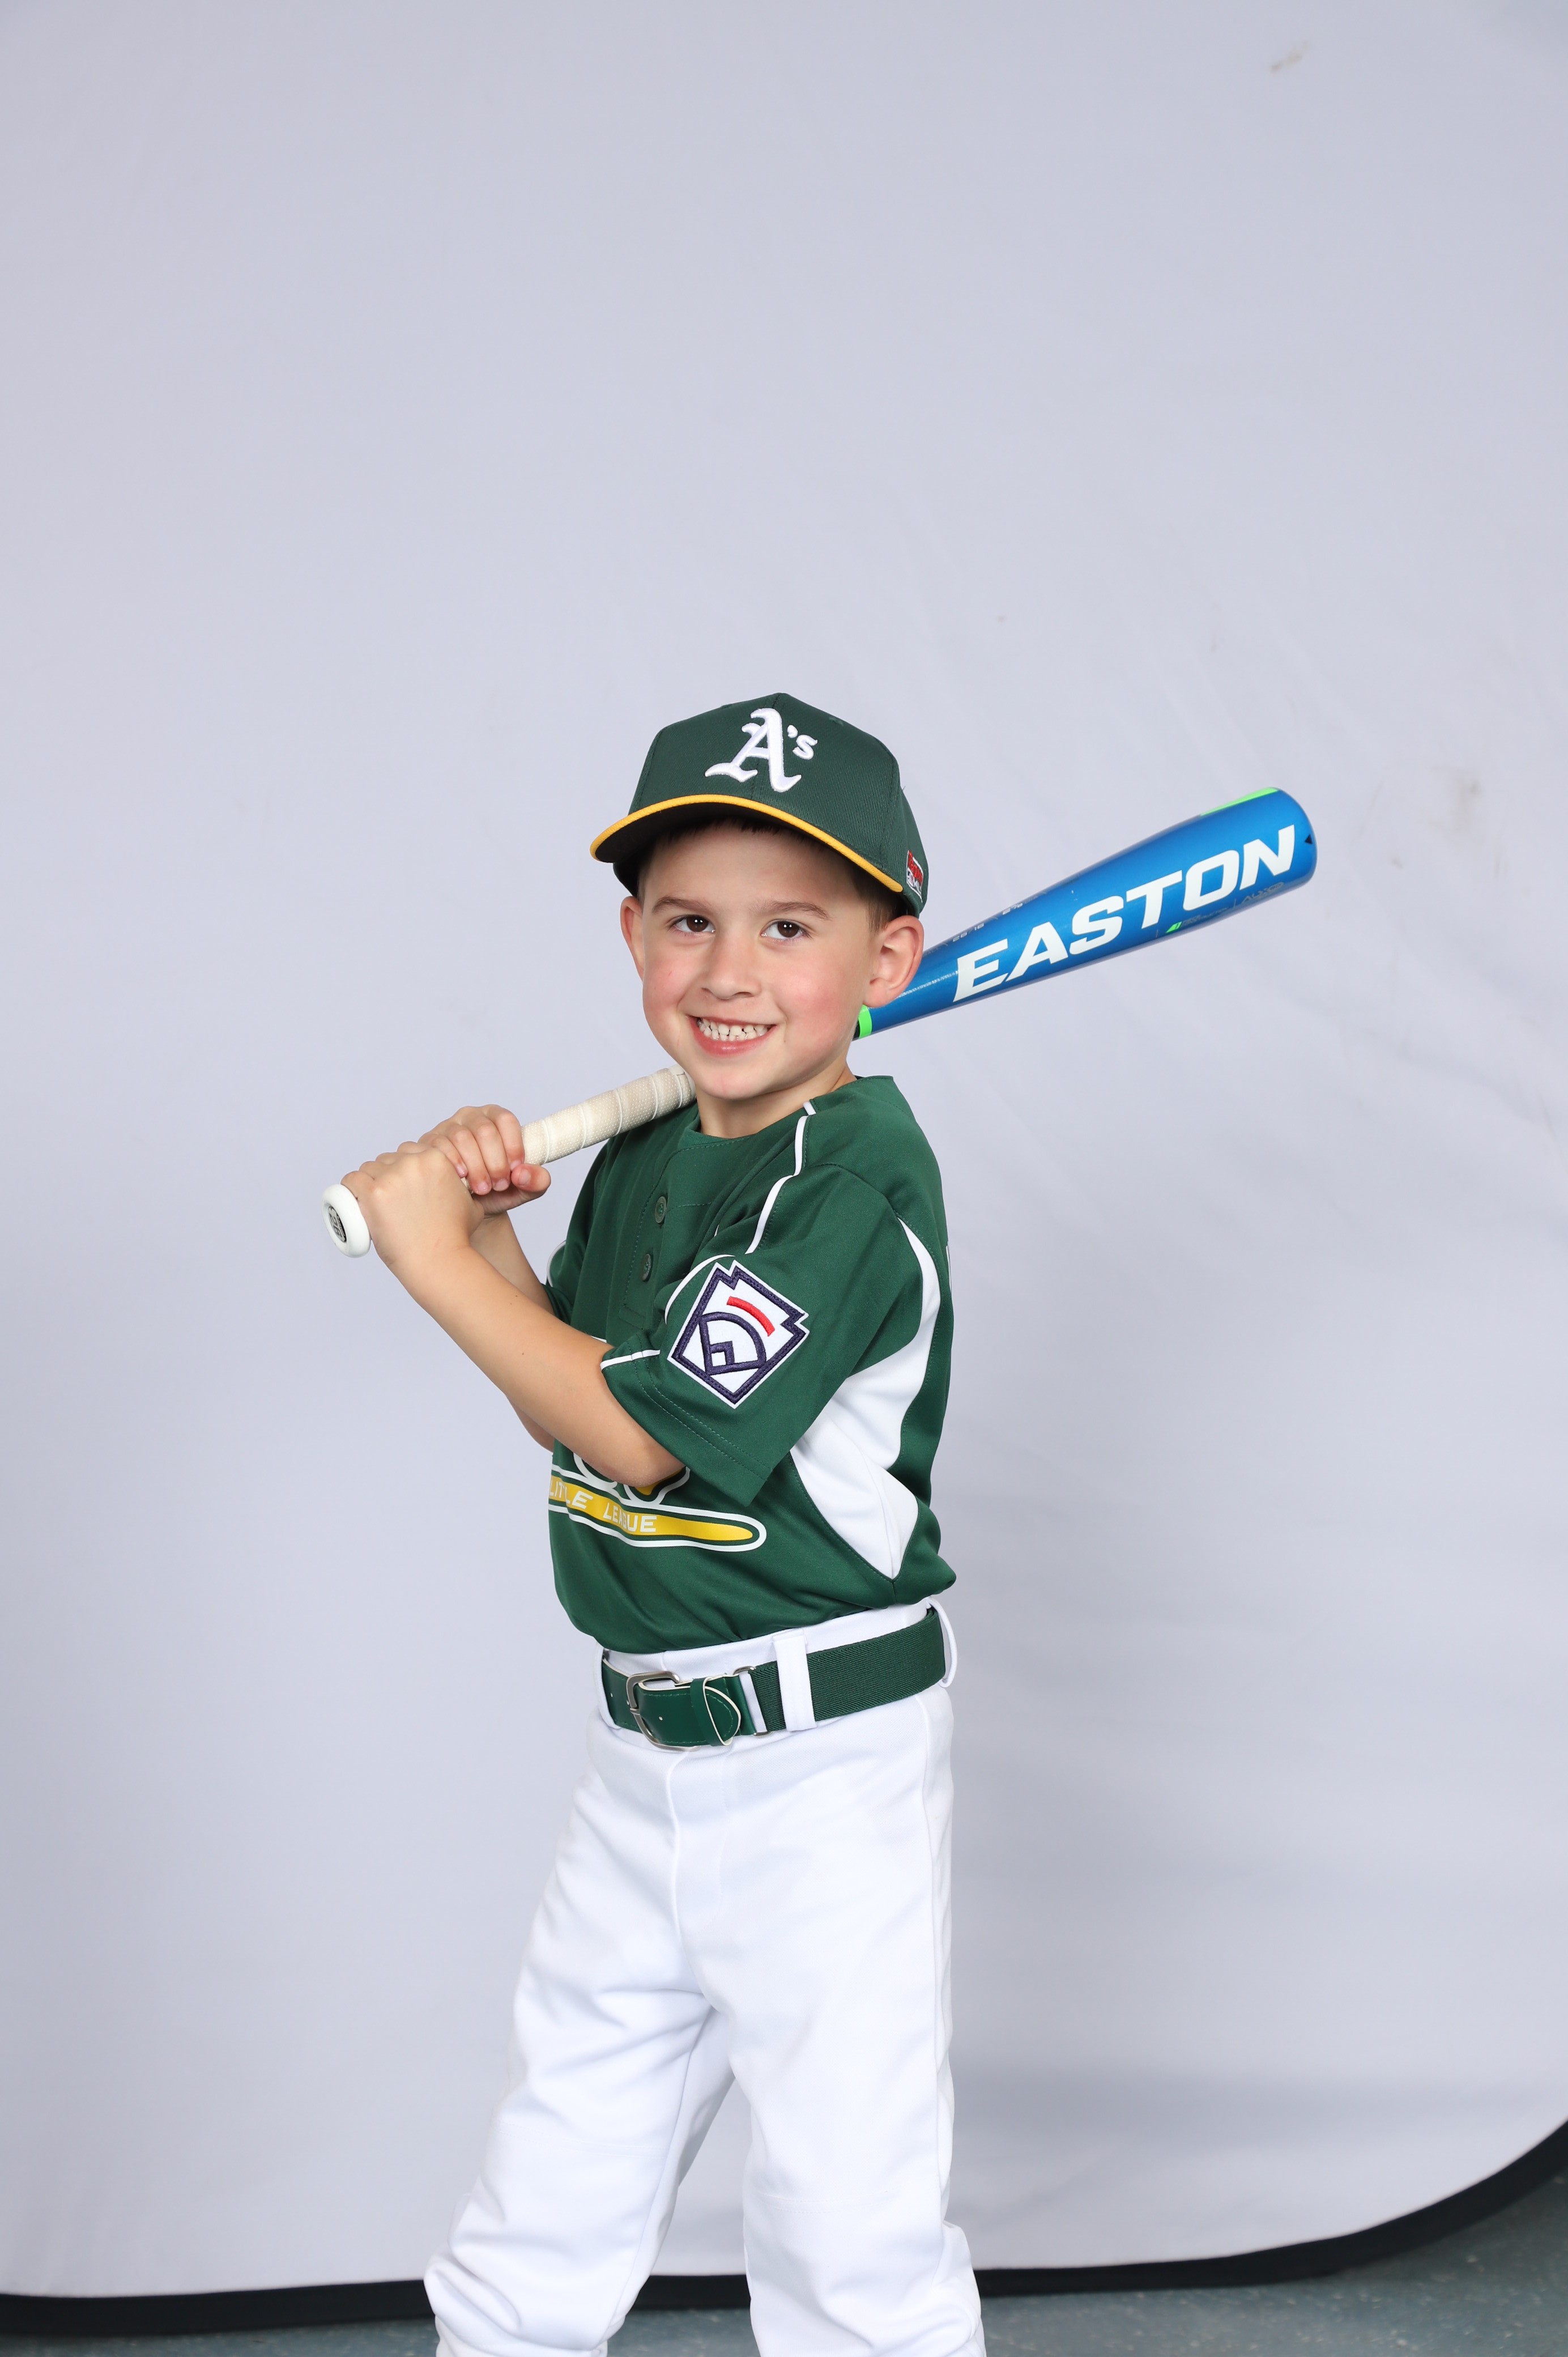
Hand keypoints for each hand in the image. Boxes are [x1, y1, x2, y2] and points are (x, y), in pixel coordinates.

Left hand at [340, 1139, 485, 1272]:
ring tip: (371, 1201)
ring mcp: (392, 1177)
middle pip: (389, 1159)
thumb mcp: (470, 1203)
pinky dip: (350, 1187)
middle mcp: (413, 1162)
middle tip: (388, 1199)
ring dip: (369, 1180)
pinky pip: (352, 1180)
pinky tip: (351, 1195)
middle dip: (387, 1175)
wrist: (439, 1260)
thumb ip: (469, 1189)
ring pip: (370, 1168)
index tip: (400, 1185)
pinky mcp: (374, 1193)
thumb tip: (470, 1186)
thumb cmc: (455, 1237)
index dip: (404, 1167)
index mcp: (437, 1158)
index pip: (410, 1152)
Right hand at [419, 1105, 552, 1216]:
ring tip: (483, 1188)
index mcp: (496, 1118)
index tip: (516, 1169)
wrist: (470, 1207)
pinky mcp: (430, 1142)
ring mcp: (448, 1127)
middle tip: (499, 1184)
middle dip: (495, 1162)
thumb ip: (537, 1181)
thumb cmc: (498, 1191)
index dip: (513, 1145)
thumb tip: (523, 1173)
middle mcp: (471, 1117)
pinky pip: (439, 1147)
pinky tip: (462, 1179)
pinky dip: (453, 1164)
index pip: (505, 1119)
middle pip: (484, 1130)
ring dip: (475, 1167)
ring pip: (462, 1138)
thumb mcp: (524, 1189)